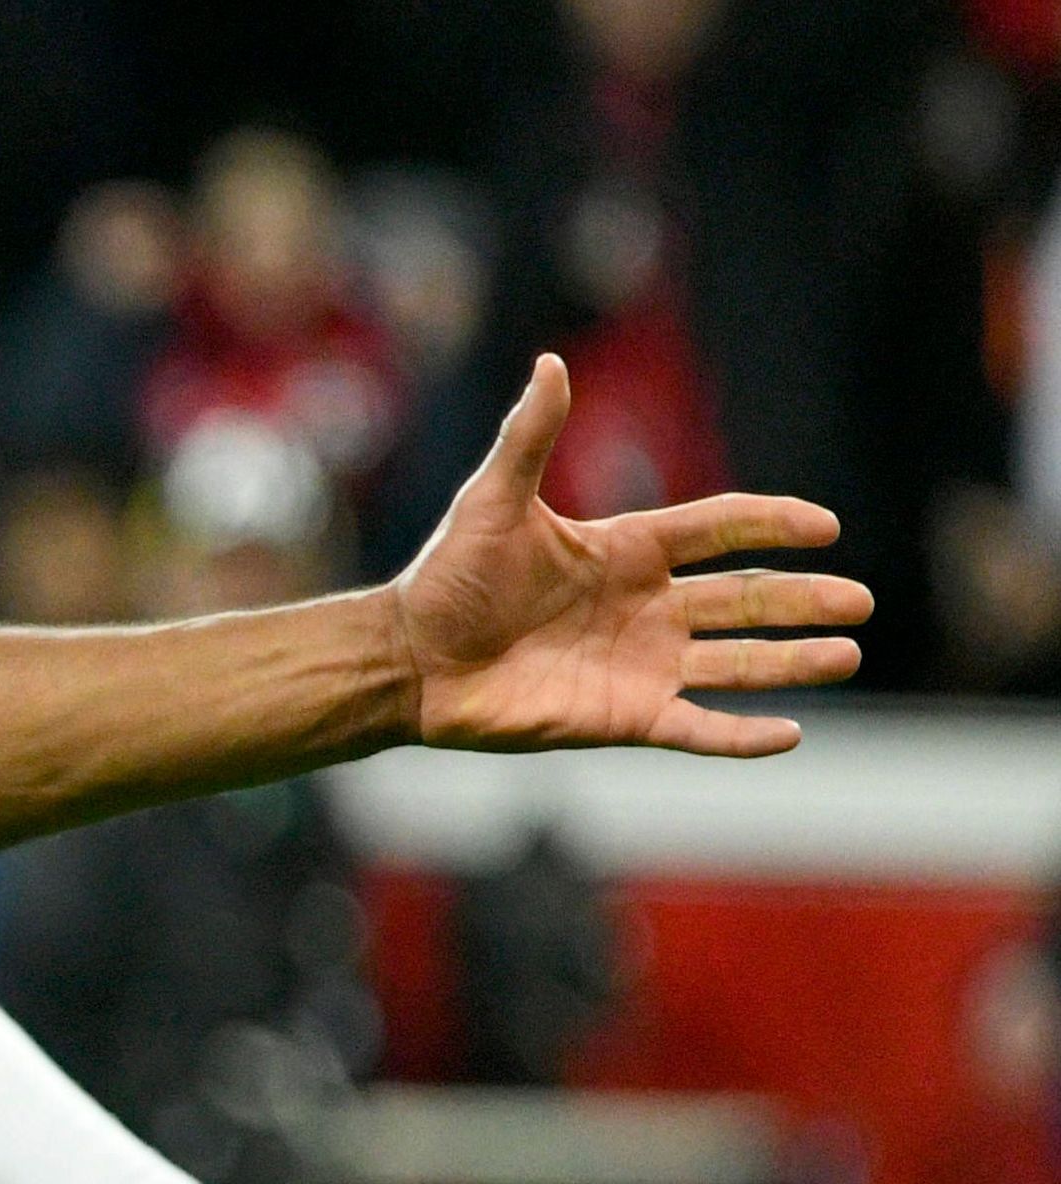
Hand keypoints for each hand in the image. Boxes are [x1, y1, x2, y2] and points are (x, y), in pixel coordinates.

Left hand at [390, 355, 868, 759]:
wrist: (407, 659)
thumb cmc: (445, 578)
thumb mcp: (492, 501)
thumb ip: (529, 436)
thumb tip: (550, 363)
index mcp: (626, 550)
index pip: (719, 530)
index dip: (772, 524)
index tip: (825, 525)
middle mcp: (644, 607)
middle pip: (745, 599)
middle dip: (803, 599)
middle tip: (861, 599)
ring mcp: (638, 663)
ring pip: (736, 662)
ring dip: (793, 662)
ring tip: (848, 655)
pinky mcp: (621, 717)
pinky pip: (695, 728)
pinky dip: (741, 736)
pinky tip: (790, 733)